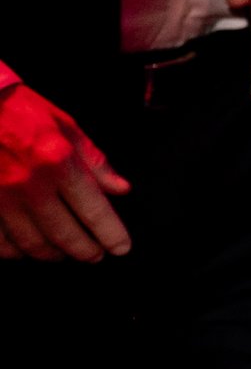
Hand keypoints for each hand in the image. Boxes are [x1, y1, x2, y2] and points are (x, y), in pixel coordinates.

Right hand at [0, 77, 131, 260]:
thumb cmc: (23, 113)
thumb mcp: (66, 128)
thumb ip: (95, 162)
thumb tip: (121, 190)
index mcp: (58, 161)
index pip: (93, 210)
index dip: (110, 235)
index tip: (121, 248)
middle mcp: (31, 184)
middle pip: (65, 235)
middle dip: (85, 251)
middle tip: (95, 255)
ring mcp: (2, 198)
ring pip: (33, 244)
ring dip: (53, 254)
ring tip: (64, 252)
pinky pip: (1, 243)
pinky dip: (17, 251)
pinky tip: (27, 249)